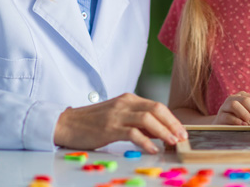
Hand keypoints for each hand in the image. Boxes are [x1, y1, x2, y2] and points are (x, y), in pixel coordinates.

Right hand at [53, 93, 187, 153]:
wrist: (67, 124)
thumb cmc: (92, 122)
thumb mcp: (117, 116)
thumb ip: (137, 121)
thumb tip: (159, 132)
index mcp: (128, 99)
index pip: (157, 106)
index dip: (172, 119)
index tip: (182, 131)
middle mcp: (124, 103)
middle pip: (156, 109)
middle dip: (172, 124)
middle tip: (182, 138)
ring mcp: (116, 115)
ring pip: (147, 119)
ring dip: (163, 132)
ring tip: (172, 143)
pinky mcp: (109, 128)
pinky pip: (132, 133)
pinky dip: (146, 141)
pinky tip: (152, 149)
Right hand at [213, 91, 249, 125]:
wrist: (223, 127)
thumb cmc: (240, 121)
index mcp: (243, 96)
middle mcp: (233, 98)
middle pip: (245, 100)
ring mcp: (225, 106)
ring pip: (234, 105)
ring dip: (244, 114)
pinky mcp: (219, 116)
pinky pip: (227, 116)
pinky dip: (236, 121)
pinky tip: (242, 125)